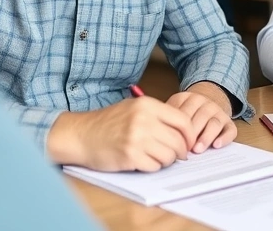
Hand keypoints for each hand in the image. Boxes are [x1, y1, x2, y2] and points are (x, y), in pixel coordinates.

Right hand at [48, 97, 195, 171]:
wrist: (82, 134)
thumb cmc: (108, 123)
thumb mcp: (133, 108)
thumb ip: (158, 115)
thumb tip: (185, 130)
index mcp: (147, 105)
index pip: (183, 121)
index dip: (190, 135)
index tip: (189, 142)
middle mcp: (143, 120)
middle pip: (178, 141)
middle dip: (180, 152)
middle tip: (176, 155)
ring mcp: (136, 138)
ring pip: (169, 156)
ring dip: (166, 160)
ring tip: (156, 157)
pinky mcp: (130, 156)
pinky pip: (154, 166)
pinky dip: (153, 167)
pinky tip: (144, 161)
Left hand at [168, 82, 236, 152]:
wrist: (210, 100)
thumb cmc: (188, 111)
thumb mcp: (176, 107)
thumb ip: (169, 117)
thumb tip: (161, 133)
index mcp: (190, 98)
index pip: (185, 111)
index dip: (179, 127)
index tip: (173, 140)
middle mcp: (207, 103)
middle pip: (201, 117)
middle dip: (192, 134)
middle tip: (185, 148)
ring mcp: (219, 112)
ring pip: (215, 123)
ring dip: (206, 137)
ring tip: (198, 149)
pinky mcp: (229, 123)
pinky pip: (230, 130)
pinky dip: (225, 138)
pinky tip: (217, 145)